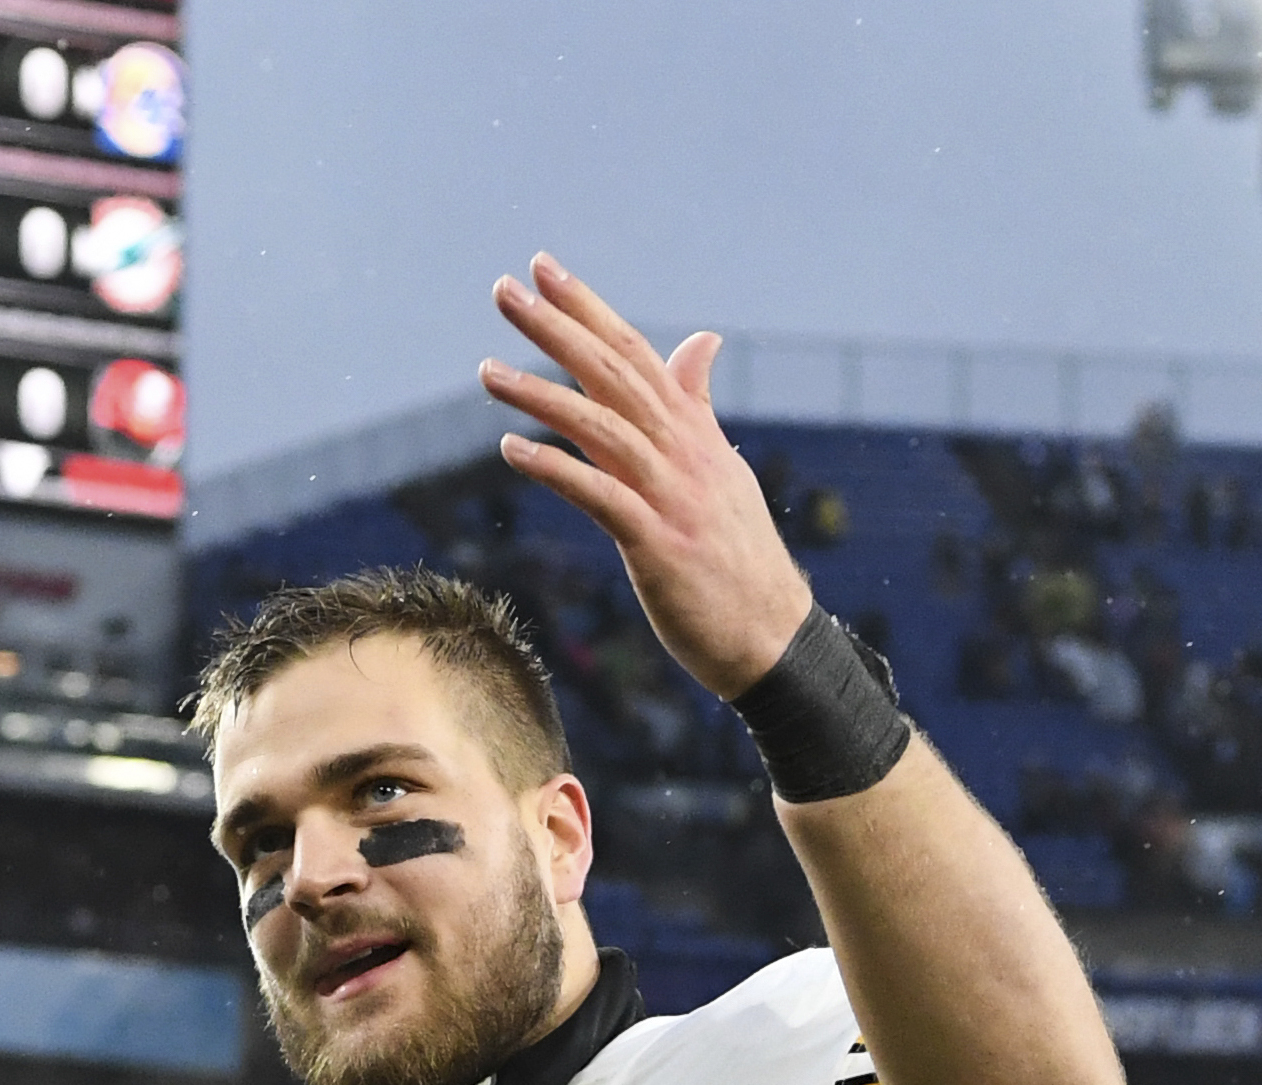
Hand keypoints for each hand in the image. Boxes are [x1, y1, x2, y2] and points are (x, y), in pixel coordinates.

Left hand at [482, 254, 816, 701]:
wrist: (774, 639)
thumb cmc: (737, 559)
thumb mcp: (720, 470)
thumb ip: (698, 405)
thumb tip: (700, 340)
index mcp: (693, 433)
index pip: (635, 353)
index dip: (588, 308)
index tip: (543, 268)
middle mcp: (684, 453)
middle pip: (614, 374)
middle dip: (557, 327)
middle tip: (504, 288)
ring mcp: (673, 497)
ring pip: (602, 427)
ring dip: (541, 395)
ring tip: (487, 370)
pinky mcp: (659, 545)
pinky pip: (601, 497)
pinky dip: (556, 468)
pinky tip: (512, 449)